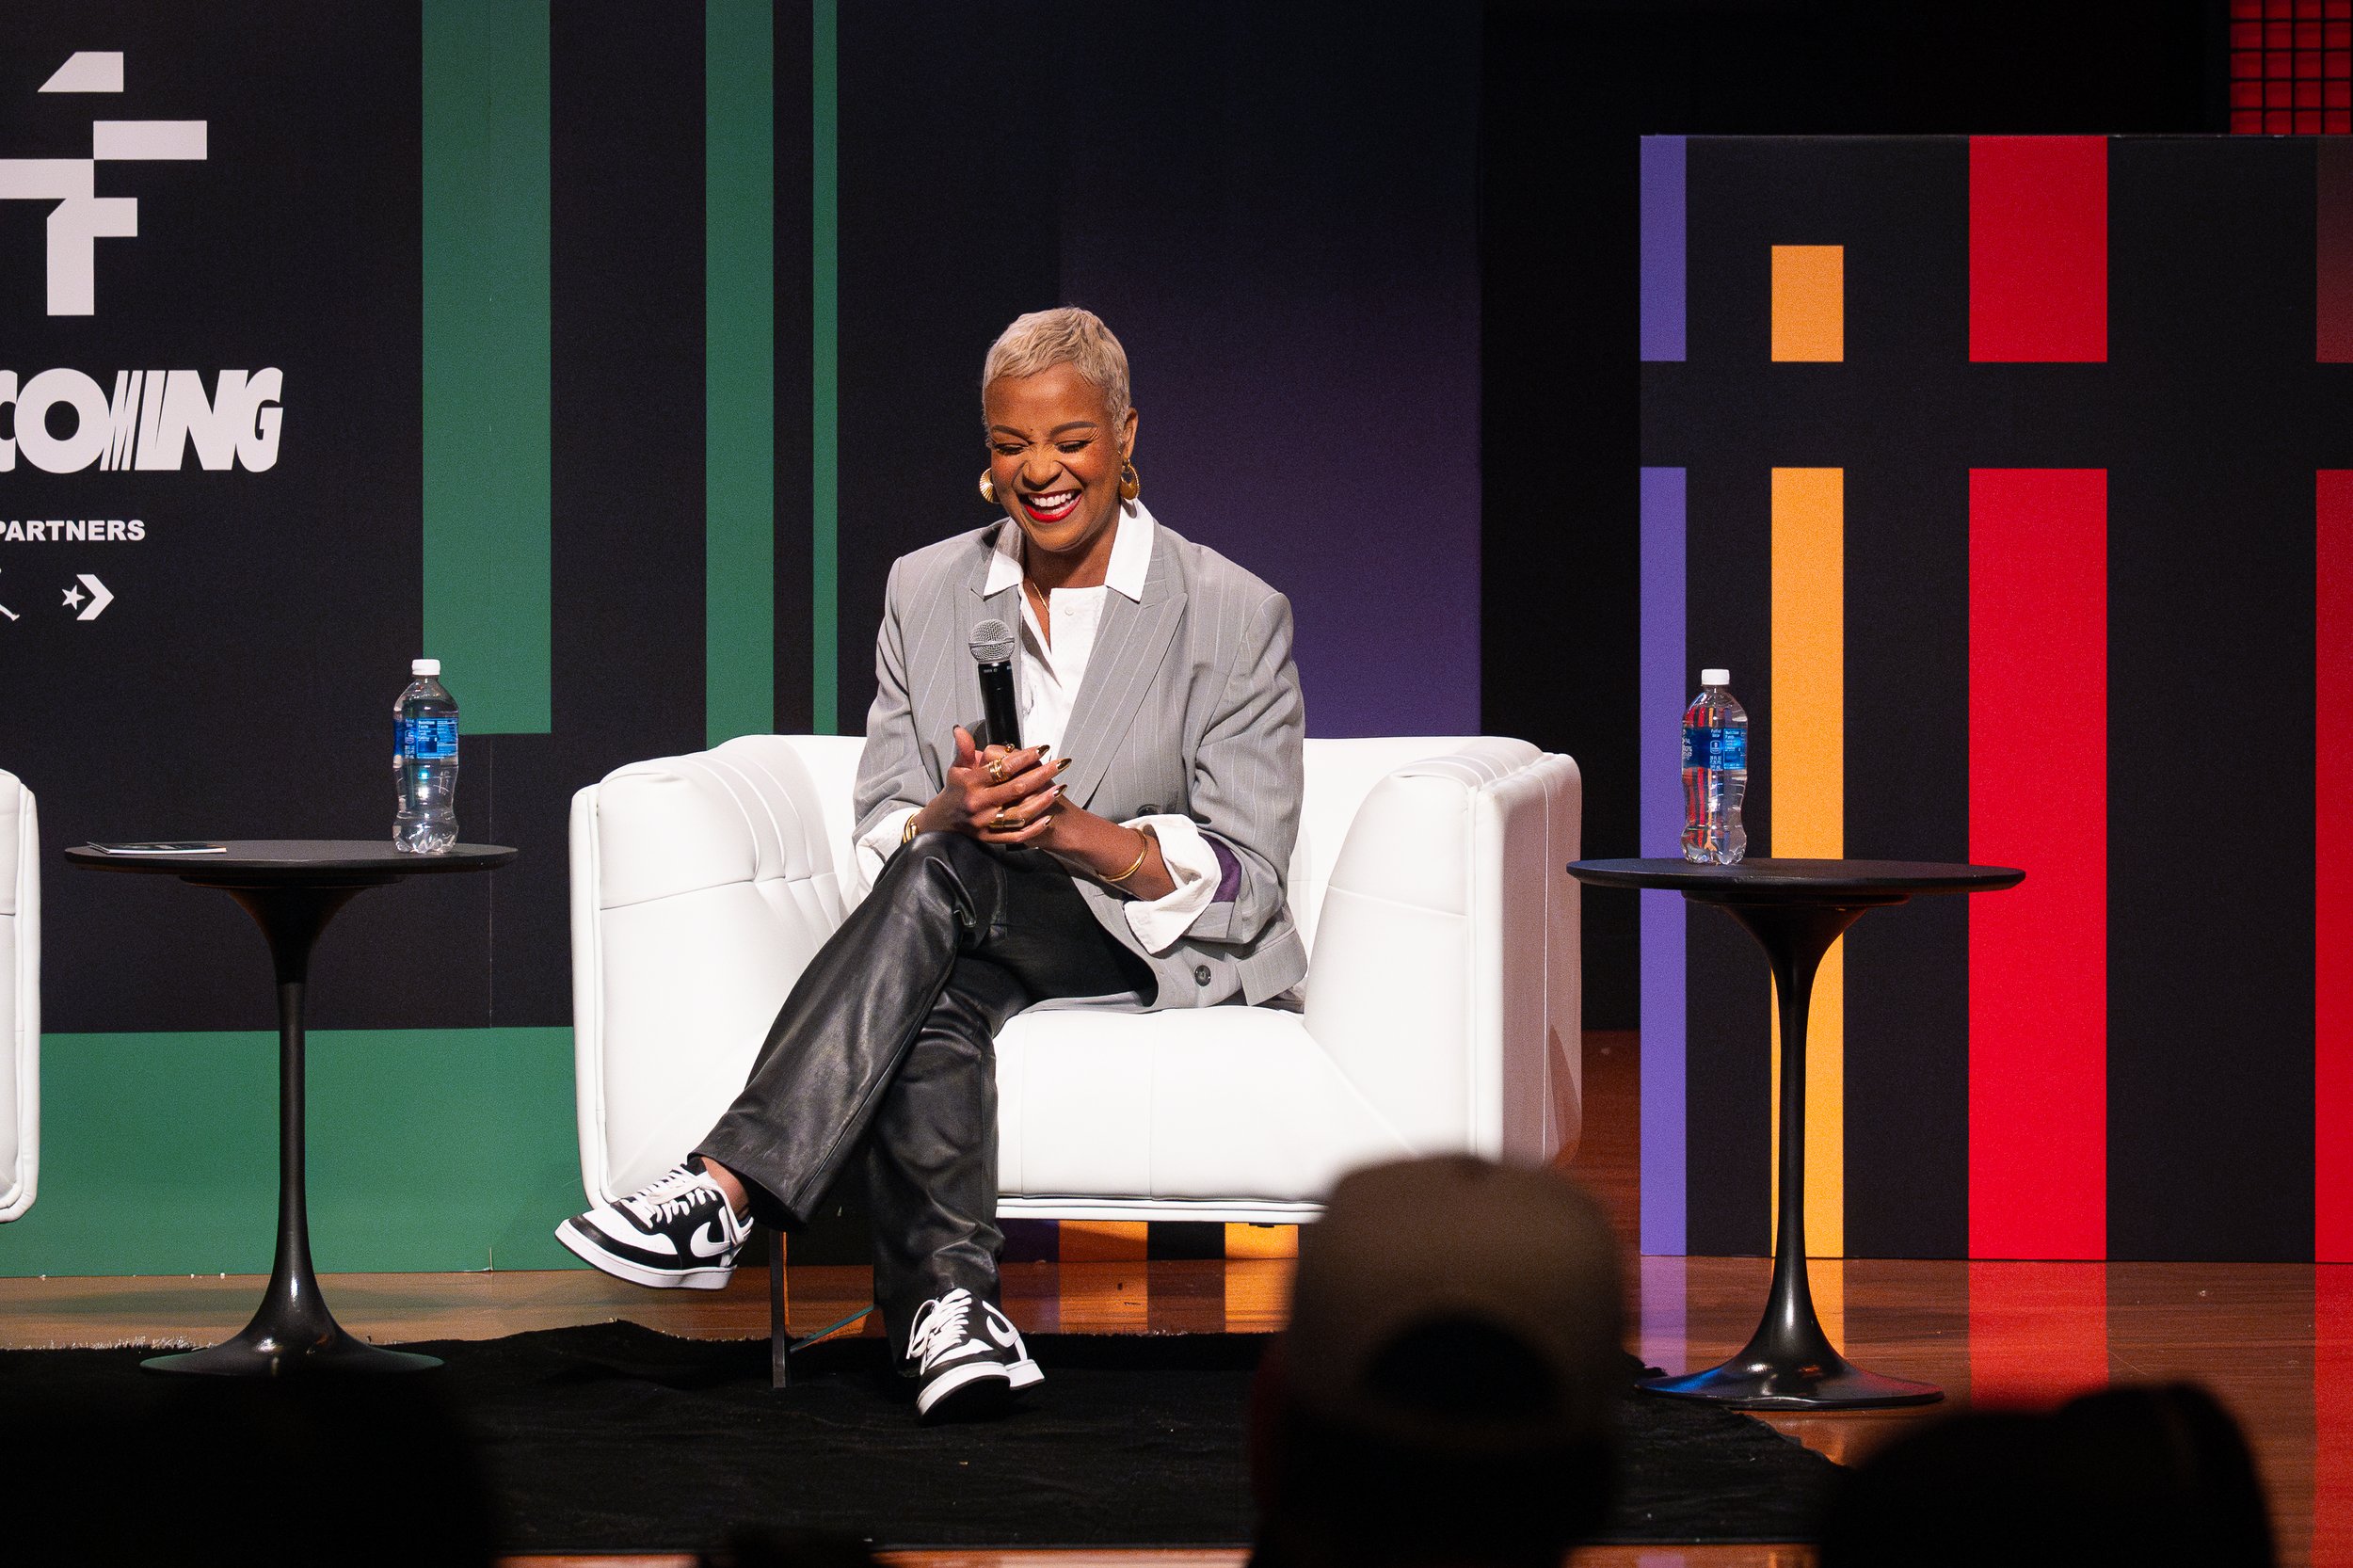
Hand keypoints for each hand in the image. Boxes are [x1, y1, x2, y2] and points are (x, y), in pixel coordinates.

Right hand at [915, 726, 1068, 843]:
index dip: (1025, 757)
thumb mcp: (957, 768)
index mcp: (970, 783)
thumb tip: (960, 730)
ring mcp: (985, 822)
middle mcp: (978, 803)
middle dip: (1042, 775)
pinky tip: (1048, 817)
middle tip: (1060, 764)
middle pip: (1016, 788)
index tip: (1043, 748)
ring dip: (1042, 802)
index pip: (1003, 768)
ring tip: (1060, 789)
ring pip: (1019, 813)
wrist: (943, 821)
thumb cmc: (956, 790)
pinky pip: (1016, 835)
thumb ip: (964, 749)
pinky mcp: (989, 838)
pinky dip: (1033, 828)